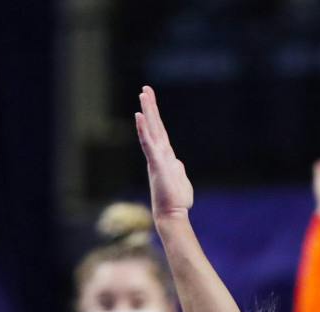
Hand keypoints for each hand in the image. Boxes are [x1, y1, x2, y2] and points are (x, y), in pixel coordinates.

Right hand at [135, 86, 193, 218]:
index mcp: (165, 156)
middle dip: (150, 107)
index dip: (156, 116)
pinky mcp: (156, 164)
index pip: (160, 131)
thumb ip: (177, 168)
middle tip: (145, 89)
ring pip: (150, 130)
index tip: (150, 100)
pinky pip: (148, 143)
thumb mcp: (180, 179)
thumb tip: (177, 162)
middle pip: (155, 125)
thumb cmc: (177, 200)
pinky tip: (139, 116)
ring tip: (142, 95)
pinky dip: (143, 130)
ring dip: (147, 112)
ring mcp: (156, 158)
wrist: (172, 214)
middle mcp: (159, 154)